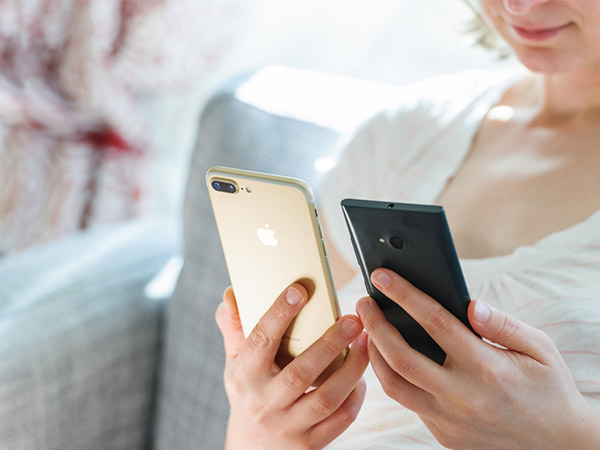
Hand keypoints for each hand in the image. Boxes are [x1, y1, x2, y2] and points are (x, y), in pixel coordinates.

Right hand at [215, 283, 368, 449]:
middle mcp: (264, 403)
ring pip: (326, 398)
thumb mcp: (235, 361)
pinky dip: (355, 398)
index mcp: (244, 376)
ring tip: (365, 343)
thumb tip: (230, 294)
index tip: (300, 291)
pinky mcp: (309, 444)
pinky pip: (339, 420)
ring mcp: (288, 426)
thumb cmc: (249, 391)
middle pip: (301, 372)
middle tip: (353, 320)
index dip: (279, 314)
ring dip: (352, 369)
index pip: (260, 341)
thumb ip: (235, 328)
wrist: (254, 445)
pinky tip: (362, 378)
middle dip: (331, 344)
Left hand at [356, 268, 599, 449]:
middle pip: (401, 356)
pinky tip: (390, 358)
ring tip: (367, 330)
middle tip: (362, 302)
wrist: (559, 448)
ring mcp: (449, 419)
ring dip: (373, 354)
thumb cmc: (550, 390)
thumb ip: (504, 324)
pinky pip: (409, 402)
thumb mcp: (541, 350)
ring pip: (394, 385)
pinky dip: (394, 377)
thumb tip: (469, 304)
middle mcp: (463, 395)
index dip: (405, 295)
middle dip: (375, 325)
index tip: (383, 276)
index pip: (435, 322)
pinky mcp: (443, 434)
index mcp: (488, 367)